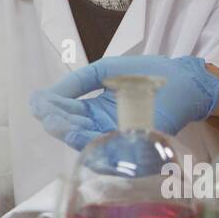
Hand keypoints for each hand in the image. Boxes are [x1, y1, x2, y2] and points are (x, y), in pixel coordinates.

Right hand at [29, 55, 218, 150]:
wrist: (181, 80)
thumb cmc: (144, 73)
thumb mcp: (103, 71)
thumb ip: (77, 81)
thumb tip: (48, 95)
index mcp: (93, 108)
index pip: (66, 111)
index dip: (49, 107)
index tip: (37, 101)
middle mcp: (100, 125)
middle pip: (71, 127)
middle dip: (55, 121)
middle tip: (44, 114)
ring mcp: (115, 135)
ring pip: (85, 139)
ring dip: (68, 131)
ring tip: (54, 122)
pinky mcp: (131, 143)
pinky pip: (107, 146)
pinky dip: (90, 140)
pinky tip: (77, 131)